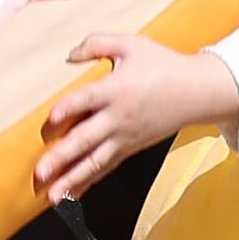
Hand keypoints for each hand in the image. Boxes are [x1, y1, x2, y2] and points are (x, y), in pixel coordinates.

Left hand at [36, 33, 238, 203]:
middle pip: (86, 139)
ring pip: (94, 162)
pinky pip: (105, 167)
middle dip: (62, 157)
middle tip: (40, 172)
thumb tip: (70, 54)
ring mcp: (124, 137)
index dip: (69, 108)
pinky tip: (70, 194)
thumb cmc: (163, 65)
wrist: (198, 92)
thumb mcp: (132, 44)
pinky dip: (88, 181)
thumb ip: (98, 43)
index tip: (51, 118)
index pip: (87, 100)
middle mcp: (118, 117)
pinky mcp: (130, 148)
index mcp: (116, 90)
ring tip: (51, 197)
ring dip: (71, 180)